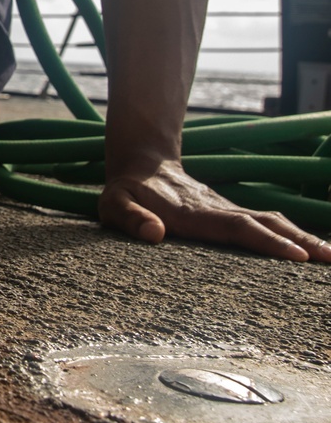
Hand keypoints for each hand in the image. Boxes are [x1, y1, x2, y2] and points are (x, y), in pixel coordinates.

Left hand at [99, 158, 330, 261]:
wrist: (141, 163)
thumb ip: (131, 218)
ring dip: (302, 238)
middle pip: (267, 224)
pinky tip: (309, 251)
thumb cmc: (126, 191)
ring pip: (271, 223)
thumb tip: (154, 233)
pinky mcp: (230, 217)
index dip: (267, 242)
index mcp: (196, 214)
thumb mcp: (115, 204)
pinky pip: (265, 226)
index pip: (238, 228)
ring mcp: (227, 212)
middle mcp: (219, 212)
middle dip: (300, 241)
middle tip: (330, 259)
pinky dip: (291, 237)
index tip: (297, 257)